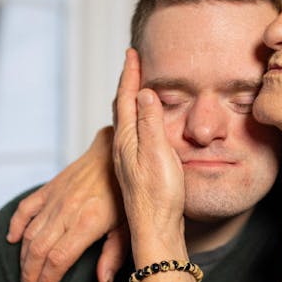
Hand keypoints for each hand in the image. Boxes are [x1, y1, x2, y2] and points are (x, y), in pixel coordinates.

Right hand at [6, 127, 127, 281]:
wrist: (117, 151)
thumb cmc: (128, 191)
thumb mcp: (130, 225)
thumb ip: (115, 254)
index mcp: (88, 222)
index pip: (59, 258)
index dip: (48, 280)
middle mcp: (68, 211)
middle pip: (39, 250)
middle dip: (31, 275)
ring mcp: (56, 198)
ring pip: (29, 234)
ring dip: (23, 258)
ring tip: (24, 277)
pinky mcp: (50, 188)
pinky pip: (26, 209)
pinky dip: (16, 225)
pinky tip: (11, 240)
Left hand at [112, 48, 186, 264]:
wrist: (155, 229)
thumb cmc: (158, 195)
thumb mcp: (157, 153)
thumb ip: (150, 123)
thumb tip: (144, 92)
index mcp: (127, 138)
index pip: (128, 98)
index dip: (131, 74)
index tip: (132, 53)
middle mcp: (123, 147)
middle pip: (123, 106)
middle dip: (128, 83)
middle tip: (132, 63)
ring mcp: (128, 160)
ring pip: (127, 121)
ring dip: (131, 100)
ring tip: (136, 87)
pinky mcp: (136, 171)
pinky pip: (133, 135)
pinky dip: (137, 120)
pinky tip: (141, 128)